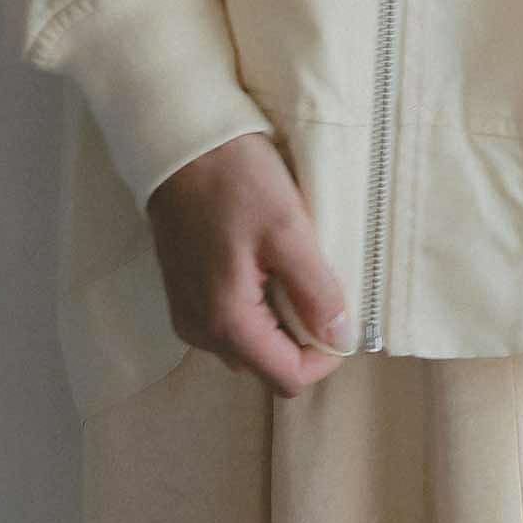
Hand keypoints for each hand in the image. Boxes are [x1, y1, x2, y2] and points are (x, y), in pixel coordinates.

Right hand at [145, 131, 354, 397]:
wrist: (180, 145)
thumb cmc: (235, 181)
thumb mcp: (289, 230)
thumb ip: (316, 290)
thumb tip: (342, 338)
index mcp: (226, 323)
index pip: (287, 378)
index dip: (324, 358)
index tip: (343, 316)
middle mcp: (200, 332)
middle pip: (267, 364)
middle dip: (302, 336)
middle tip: (320, 284)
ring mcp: (188, 313)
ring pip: (249, 343)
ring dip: (280, 319)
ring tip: (294, 268)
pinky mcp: (184, 293)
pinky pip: (230, 319)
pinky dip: (257, 304)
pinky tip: (267, 263)